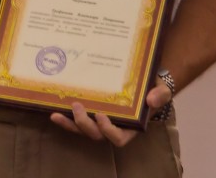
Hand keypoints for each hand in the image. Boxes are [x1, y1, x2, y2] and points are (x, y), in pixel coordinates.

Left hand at [49, 79, 173, 146]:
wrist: (142, 78)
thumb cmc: (152, 87)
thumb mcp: (161, 89)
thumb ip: (160, 94)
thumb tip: (151, 100)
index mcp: (130, 126)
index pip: (119, 138)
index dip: (108, 131)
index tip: (101, 116)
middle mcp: (112, 126)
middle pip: (96, 135)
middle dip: (85, 124)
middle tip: (77, 106)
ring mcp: (98, 120)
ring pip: (83, 130)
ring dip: (70, 124)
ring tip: (57, 113)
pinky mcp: (89, 111)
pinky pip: (75, 120)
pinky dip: (65, 118)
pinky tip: (53, 111)